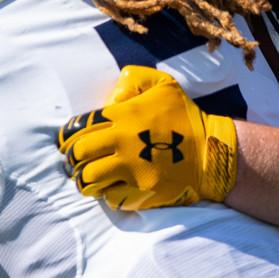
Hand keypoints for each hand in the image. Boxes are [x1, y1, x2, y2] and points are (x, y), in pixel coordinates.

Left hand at [57, 66, 238, 209]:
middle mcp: (122, 142)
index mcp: (122, 116)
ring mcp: (130, 169)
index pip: (77, 128)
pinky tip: (113, 186)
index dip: (67, 138)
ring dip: (85, 179)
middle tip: (77, 162)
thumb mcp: (162, 84)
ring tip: (90, 177)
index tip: (69, 143)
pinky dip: (106, 193)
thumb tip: (109, 101)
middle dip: (73, 159)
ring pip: (88, 179)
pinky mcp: (140, 191)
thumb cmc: (184, 117)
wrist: (211, 151)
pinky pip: (109, 197)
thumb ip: (131, 80)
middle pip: (78, 155)